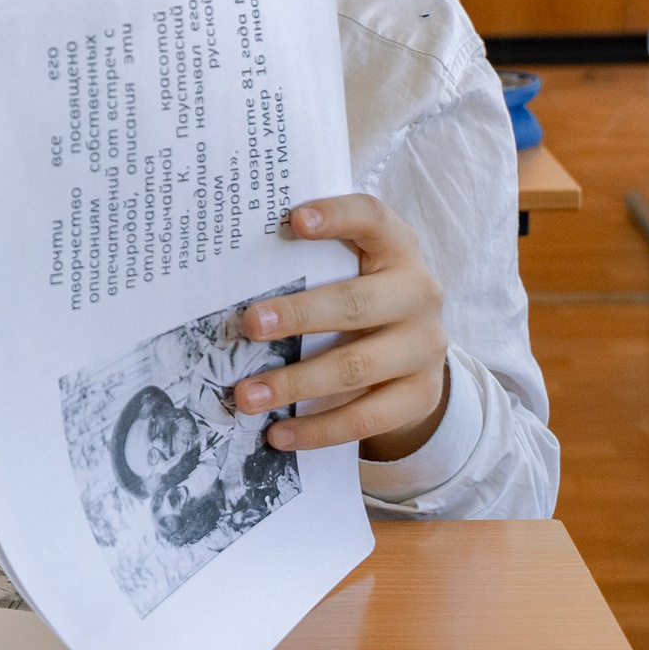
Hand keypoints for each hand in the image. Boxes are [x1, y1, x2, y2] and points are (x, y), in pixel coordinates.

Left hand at [229, 195, 449, 461]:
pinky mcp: (421, 395)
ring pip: (356, 366)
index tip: (293, 220)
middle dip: (298, 314)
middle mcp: (419, 292)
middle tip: (247, 324)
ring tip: (244, 396)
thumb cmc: (357, 295)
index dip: (337, 215)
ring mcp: (426, 347)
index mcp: (396, 247)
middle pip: (356, 303)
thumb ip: (307, 260)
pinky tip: (277, 434)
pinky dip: (319, 429)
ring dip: (294, 383)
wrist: (415, 352)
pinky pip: (367, 416)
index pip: (371, 218)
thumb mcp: (346, 268)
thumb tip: (222, 270)